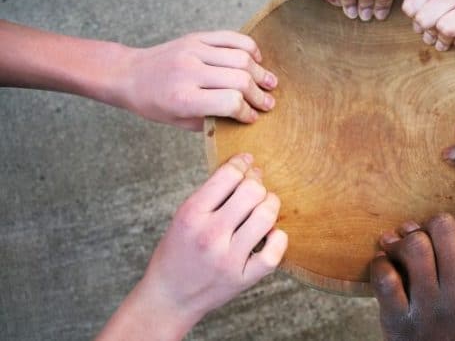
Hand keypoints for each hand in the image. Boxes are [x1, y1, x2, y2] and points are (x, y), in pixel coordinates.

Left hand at [121, 31, 277, 130]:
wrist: (129, 74)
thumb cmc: (154, 103)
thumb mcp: (180, 122)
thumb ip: (212, 120)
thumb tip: (244, 116)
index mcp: (184, 98)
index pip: (230, 103)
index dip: (247, 112)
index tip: (253, 117)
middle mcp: (190, 71)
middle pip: (240, 79)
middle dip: (259, 94)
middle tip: (269, 103)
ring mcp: (194, 50)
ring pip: (241, 57)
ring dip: (260, 72)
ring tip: (270, 82)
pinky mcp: (196, 37)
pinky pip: (232, 38)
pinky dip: (250, 48)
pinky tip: (256, 59)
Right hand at [137, 154, 286, 331]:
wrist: (169, 297)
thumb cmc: (178, 251)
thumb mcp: (184, 216)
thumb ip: (212, 193)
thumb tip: (246, 165)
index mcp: (192, 214)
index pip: (227, 176)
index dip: (241, 164)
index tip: (246, 163)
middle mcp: (210, 235)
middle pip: (252, 192)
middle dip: (257, 183)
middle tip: (256, 187)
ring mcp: (228, 258)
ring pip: (266, 216)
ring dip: (270, 205)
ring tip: (264, 207)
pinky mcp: (243, 278)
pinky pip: (274, 253)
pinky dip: (278, 239)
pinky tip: (270, 234)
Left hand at [371, 214, 454, 340]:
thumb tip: (435, 226)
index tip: (453, 232)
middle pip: (443, 228)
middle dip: (430, 224)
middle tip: (424, 235)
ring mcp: (428, 307)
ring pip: (415, 246)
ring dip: (404, 240)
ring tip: (399, 246)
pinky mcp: (399, 321)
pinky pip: (385, 276)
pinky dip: (380, 264)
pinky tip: (383, 266)